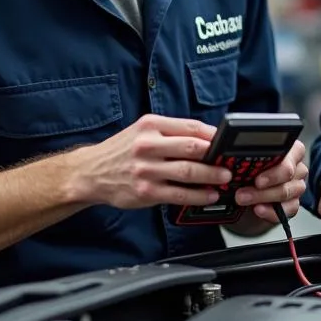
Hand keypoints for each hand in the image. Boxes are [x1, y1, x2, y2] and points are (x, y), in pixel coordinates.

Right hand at [68, 114, 233, 209]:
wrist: (90, 172)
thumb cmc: (123, 151)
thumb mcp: (143, 131)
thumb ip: (171, 132)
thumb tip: (207, 138)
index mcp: (150, 125)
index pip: (190, 127)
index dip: (214, 135)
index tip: (227, 142)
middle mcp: (148, 145)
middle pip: (192, 148)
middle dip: (216, 156)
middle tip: (231, 161)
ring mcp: (147, 169)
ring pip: (188, 171)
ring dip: (211, 176)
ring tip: (225, 178)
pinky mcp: (146, 191)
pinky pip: (179, 194)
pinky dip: (198, 195)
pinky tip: (209, 195)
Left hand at [233, 139, 308, 224]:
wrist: (240, 200)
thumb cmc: (241, 176)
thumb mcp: (235, 165)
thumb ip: (230, 165)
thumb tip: (225, 172)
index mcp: (285, 150)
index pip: (290, 150)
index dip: (274, 162)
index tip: (257, 175)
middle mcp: (293, 166)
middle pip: (288, 172)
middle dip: (265, 182)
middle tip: (245, 189)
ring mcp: (295, 185)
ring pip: (287, 191)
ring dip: (263, 197)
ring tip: (245, 199)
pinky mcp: (293, 204)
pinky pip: (289, 208)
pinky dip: (272, 211)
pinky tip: (258, 210)